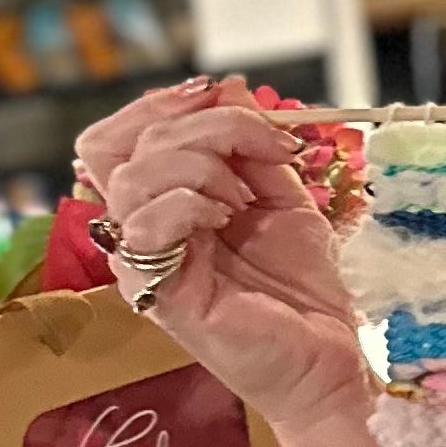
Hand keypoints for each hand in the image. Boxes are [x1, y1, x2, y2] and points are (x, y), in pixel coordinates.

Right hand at [76, 79, 376, 446]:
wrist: (330, 360)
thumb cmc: (302, 290)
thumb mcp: (284, 199)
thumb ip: (254, 147)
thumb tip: (229, 86)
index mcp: (160, 208)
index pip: (117, 138)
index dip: (157, 104)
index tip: (217, 93)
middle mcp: (139, 234)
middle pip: (116, 147)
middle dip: (193, 126)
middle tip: (257, 147)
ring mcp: (143, 266)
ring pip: (131, 178)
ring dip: (199, 165)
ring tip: (243, 197)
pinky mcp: (159, 295)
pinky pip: (146, 225)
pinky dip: (191, 202)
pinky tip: (228, 217)